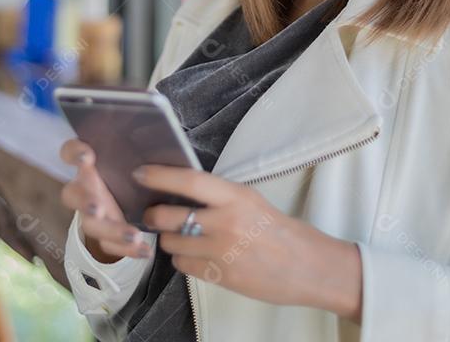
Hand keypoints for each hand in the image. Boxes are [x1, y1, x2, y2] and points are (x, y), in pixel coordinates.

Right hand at [59, 138, 154, 262]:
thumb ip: (138, 136)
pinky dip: (127, 249)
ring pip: (91, 224)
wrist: (137, 194)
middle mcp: (85, 187)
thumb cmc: (134, 163)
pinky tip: (146, 250)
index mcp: (89, 162)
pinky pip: (109, 244)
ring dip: (110, 229)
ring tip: (134, 234)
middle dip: (84, 201)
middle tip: (97, 208)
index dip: (74, 153)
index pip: (70, 152)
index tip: (87, 156)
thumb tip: (152, 116)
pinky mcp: (104, 233)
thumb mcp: (136, 149)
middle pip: (73, 194)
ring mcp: (92, 213)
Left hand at [133, 164, 362, 320]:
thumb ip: (219, 197)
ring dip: (169, 240)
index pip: (189, 181)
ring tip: (179, 237)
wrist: (309, 267)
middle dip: (154, 215)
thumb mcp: (251, 201)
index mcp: (236, 196)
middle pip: (169, 216)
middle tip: (152, 214)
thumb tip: (182, 192)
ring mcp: (221, 252)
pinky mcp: (219, 276)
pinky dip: (182, 260)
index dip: (159, 176)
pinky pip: (183, 265)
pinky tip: (195, 255)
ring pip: (171, 243)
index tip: (140, 173)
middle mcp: (225, 222)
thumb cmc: (281, 230)